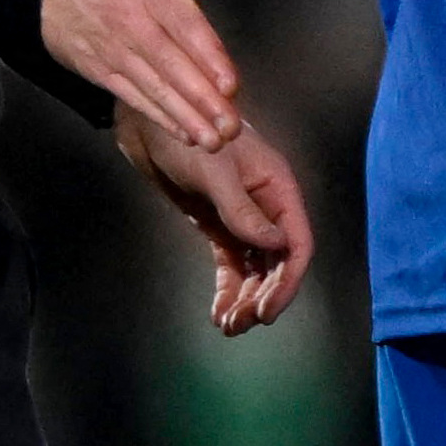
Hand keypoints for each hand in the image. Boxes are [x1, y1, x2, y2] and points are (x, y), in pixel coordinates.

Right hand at [44, 0, 248, 152]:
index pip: (181, 22)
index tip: (229, 81)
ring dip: (185, 116)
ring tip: (214, 139)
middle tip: (231, 126)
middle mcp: (127, 18)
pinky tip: (185, 134)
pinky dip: (159, 117)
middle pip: (170, 64)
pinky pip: (131, 96)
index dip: (206, 55)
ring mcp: (110, 47)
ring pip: (153, 86)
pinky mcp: (97, 67)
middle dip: (201, 99)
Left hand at [121, 110, 312, 335]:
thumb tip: (274, 245)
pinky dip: (227, 289)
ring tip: (228, 326)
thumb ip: (243, 210)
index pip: (296, 243)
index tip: (267, 309)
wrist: (149, 119)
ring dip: (245, 299)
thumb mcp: (215, 171)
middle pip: (277, 263)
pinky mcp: (218, 225)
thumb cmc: (187, 133)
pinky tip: (219, 313)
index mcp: (278, 188)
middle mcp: (267, 206)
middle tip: (242, 323)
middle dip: (262, 296)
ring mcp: (242, 217)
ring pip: (255, 269)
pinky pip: (231, 264)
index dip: (287, 280)